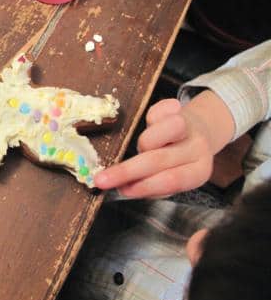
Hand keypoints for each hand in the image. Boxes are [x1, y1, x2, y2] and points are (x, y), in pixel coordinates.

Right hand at [94, 91, 234, 197]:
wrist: (198, 132)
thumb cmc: (178, 162)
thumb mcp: (171, 179)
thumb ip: (152, 186)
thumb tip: (123, 188)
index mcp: (198, 172)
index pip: (172, 180)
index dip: (145, 186)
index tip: (122, 190)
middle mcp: (197, 150)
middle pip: (160, 159)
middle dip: (127, 170)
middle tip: (102, 179)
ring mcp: (189, 128)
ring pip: (162, 133)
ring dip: (144, 142)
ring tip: (132, 147)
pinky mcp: (178, 109)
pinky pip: (159, 111)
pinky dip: (152, 116)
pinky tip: (147, 121)